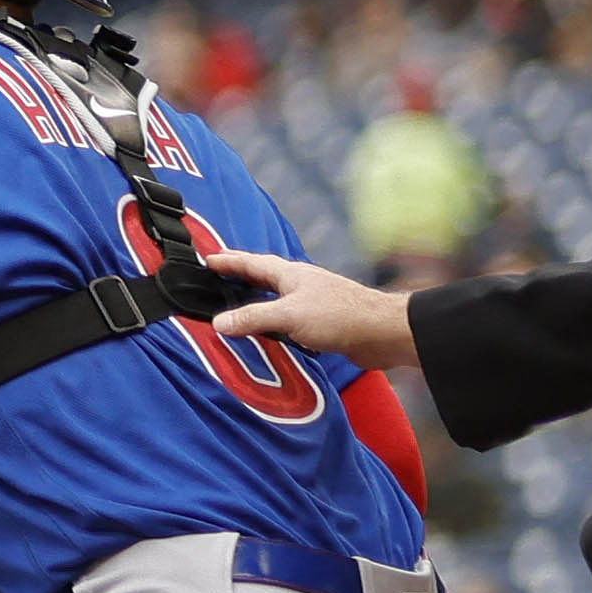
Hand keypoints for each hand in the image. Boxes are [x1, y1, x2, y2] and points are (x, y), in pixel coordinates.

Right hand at [194, 246, 420, 369]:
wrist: (383, 333)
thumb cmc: (341, 315)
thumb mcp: (289, 316)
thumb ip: (253, 318)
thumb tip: (219, 323)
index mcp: (291, 275)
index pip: (251, 263)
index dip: (228, 261)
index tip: (207, 259)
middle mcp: (300, 284)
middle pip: (263, 276)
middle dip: (240, 274)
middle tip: (218, 275)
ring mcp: (312, 302)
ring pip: (276, 296)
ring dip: (256, 297)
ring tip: (237, 302)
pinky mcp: (322, 322)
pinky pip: (287, 317)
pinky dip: (272, 320)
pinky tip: (269, 330)